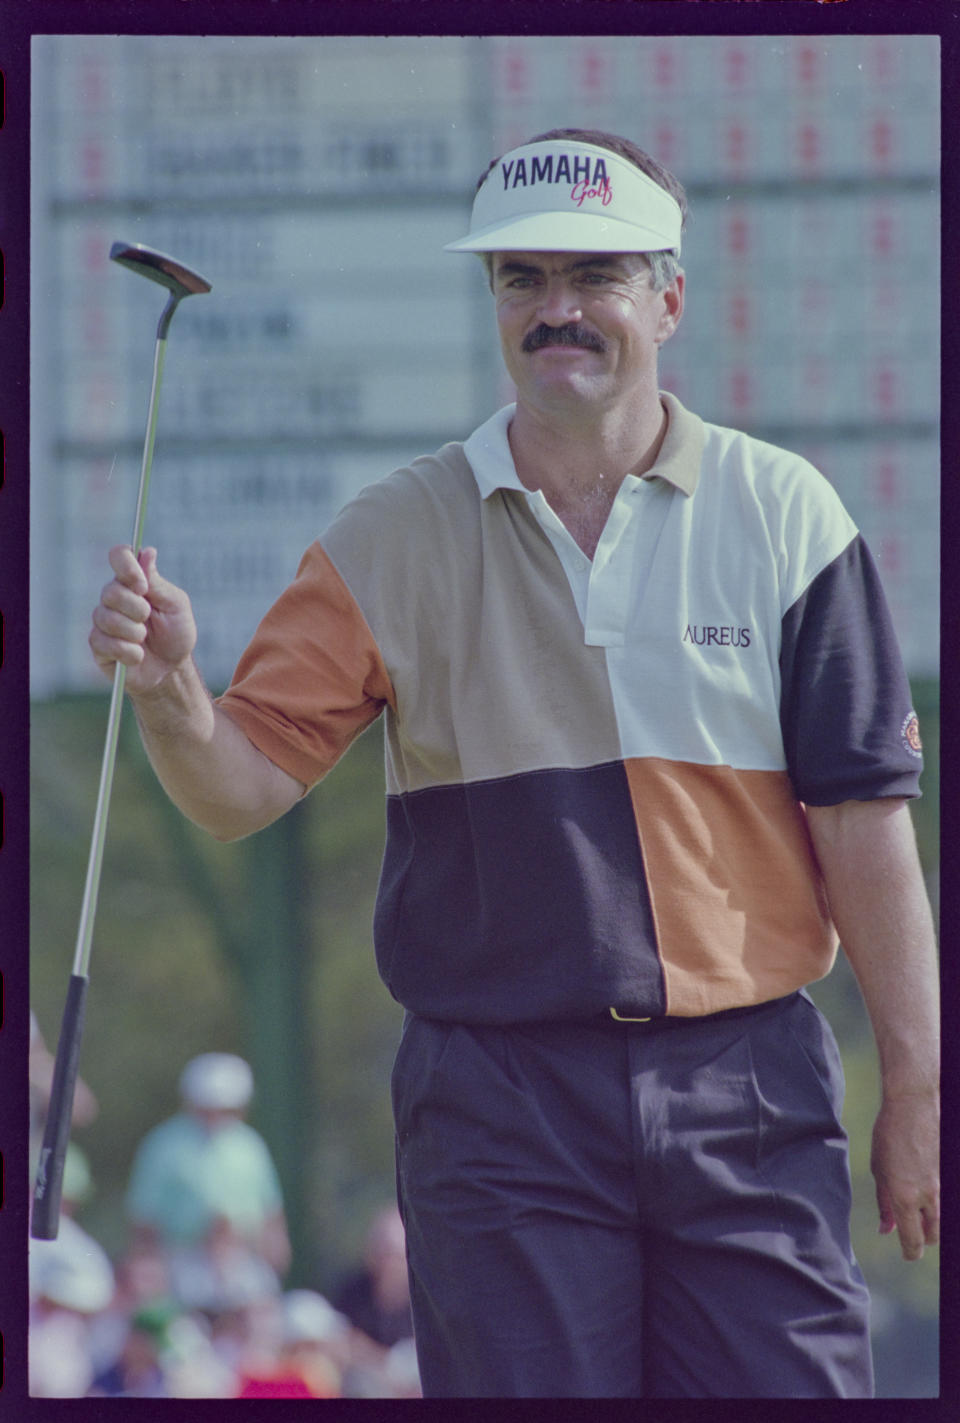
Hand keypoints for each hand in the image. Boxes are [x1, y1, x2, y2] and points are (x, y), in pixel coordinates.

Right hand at [89, 545, 196, 693]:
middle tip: (149, 619)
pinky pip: (104, 642)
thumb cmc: (176, 634)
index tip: (142, 585)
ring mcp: (103, 620)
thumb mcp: (176, 606)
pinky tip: (137, 656)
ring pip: (107, 618)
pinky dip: (128, 652)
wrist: (171, 670)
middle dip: (137, 609)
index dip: (126, 566)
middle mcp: (114, 598)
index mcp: (134, 582)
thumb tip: (147, 552)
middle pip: (111, 591)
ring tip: (145, 640)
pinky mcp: (98, 645)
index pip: (119, 556)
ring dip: (134, 633)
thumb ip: (158, 582)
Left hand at [871, 1090, 939, 1260]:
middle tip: (912, 1230)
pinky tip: (926, 1188)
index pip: (913, 1241)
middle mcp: (928, 1196)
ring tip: (919, 1208)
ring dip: (932, 1220)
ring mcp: (944, 1186)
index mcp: (905, 1198)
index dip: (910, 1252)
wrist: (914, 1106)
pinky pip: (946, 1198)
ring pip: (943, 1218)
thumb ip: (885, 1203)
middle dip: (923, 1237)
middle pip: (933, 1235)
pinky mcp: (951, 1175)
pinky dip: (938, 1201)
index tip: (907, 1254)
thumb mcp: (879, 1170)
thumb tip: (886, 1229)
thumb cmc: (890, 1136)